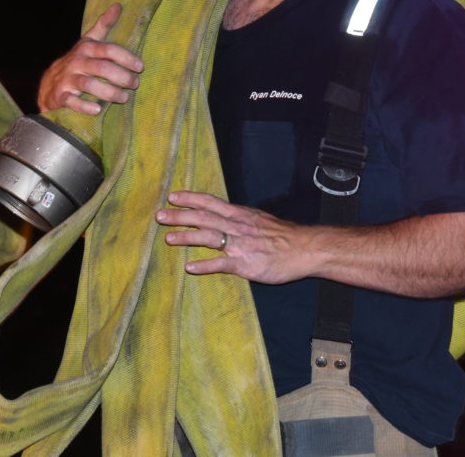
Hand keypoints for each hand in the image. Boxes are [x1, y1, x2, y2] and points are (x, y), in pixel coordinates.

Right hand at [36, 3, 143, 114]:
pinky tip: (97, 110)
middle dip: (122, 77)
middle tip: (134, 84)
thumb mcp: (88, 42)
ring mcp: (67, 79)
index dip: (126, 58)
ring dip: (109, 92)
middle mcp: (76, 62)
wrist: (49, 84)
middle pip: (102, 68)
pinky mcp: (60, 96)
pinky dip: (85, 106)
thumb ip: (103, 26)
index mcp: (86, 49)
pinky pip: (72, 101)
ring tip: (124, 98)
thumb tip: (117, 5)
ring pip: (88, 84)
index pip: (108, 50)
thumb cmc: (77, 62)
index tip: (140, 67)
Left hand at [158, 190, 317, 283]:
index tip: (172, 196)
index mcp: (239, 215)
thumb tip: (222, 216)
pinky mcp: (245, 264)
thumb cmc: (282, 236)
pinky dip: (204, 266)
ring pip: (208, 237)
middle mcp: (236, 226)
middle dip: (180, 216)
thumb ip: (239, 218)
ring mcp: (239, 245)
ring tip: (168, 238)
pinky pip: (221, 264)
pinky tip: (189, 268)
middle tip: (160, 215)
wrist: (304, 249)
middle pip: (203, 217)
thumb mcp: (258, 219)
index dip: (190, 198)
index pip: (210, 202)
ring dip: (187, 237)